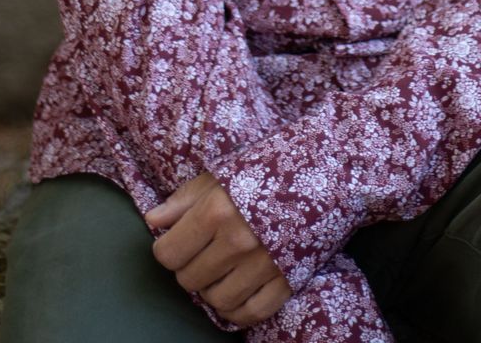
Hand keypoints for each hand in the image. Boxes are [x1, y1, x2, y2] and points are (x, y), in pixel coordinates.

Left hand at [146, 172, 291, 326]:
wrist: (327, 168)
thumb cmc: (268, 166)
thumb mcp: (223, 174)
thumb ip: (185, 199)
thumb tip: (153, 220)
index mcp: (217, 210)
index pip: (168, 254)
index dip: (169, 249)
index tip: (179, 241)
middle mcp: (237, 242)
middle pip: (189, 280)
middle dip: (190, 268)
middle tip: (203, 253)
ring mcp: (264, 265)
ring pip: (217, 301)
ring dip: (212, 289)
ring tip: (222, 270)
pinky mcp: (287, 280)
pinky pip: (250, 314)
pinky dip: (239, 309)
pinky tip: (239, 290)